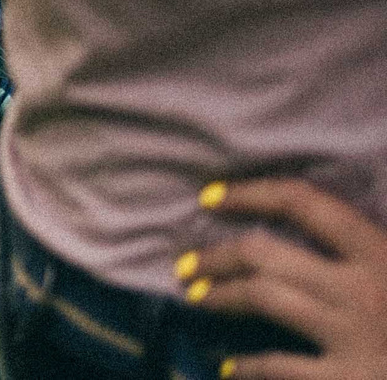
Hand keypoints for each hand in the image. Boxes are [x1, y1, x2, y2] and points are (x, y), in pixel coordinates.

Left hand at [186, 178, 386, 377]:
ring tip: (199, 299)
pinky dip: (249, 367)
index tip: (209, 198)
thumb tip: (321, 223)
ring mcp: (354, 338)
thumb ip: (363, 249)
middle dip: (217, 256)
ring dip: (222, 297)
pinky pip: (282, 368)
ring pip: (265, 298)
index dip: (251, 193)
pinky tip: (232, 367)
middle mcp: (364, 290)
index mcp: (381, 255)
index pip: (306, 203)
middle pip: (266, 254)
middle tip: (187, 264)